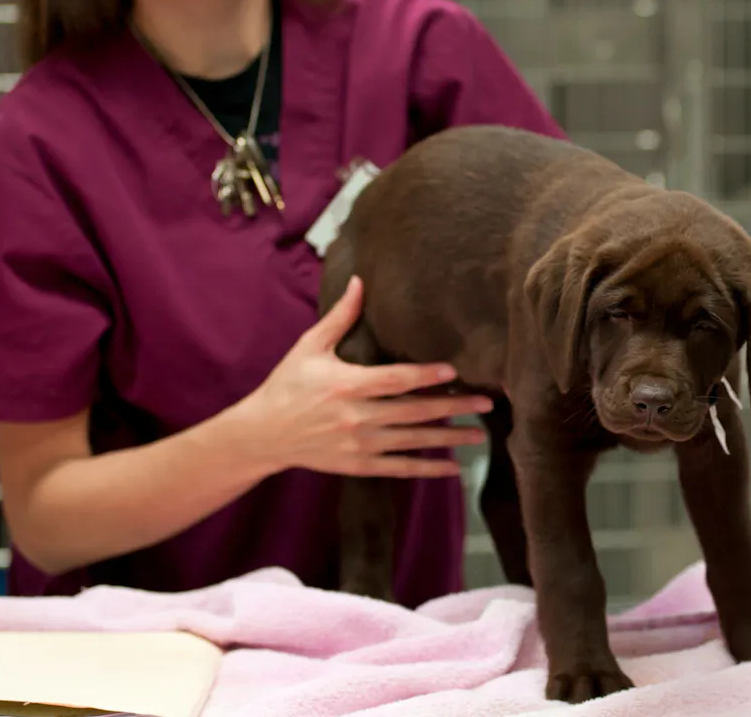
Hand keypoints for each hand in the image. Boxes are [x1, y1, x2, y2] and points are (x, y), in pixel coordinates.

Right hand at [241, 276, 490, 478]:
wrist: (263, 434)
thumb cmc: (287, 384)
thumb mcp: (309, 346)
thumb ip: (340, 317)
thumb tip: (359, 281)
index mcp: (347, 384)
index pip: (395, 379)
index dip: (426, 375)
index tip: (455, 371)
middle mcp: (357, 416)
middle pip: (414, 411)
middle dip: (453, 407)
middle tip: (487, 402)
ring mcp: (359, 444)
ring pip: (413, 441)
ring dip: (449, 438)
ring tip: (480, 434)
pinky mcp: (358, 464)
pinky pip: (399, 468)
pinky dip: (427, 468)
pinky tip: (453, 467)